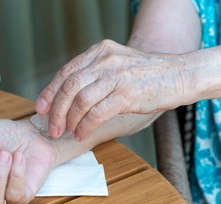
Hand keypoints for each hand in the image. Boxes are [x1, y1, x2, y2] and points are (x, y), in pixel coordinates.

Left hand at [35, 39, 187, 140]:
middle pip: (68, 87)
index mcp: (99, 52)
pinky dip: (85, 126)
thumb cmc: (146, 75)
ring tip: (68, 132)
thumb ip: (93, 75)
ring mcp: (116, 76)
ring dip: (70, 121)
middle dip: (56, 111)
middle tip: (53, 128)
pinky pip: (96, 113)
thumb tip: (67, 98)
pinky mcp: (127, 94)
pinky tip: (82, 134)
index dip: (49, 92)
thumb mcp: (116, 66)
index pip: (65, 72)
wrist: (180, 75)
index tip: (40, 108)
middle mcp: (105, 61)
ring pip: (80, 101)